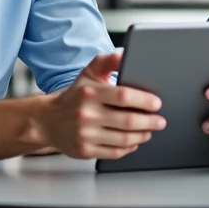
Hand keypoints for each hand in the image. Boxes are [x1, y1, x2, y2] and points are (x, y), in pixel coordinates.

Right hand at [39, 51, 165, 159]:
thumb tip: (126, 54)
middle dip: (150, 121)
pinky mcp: (85, 150)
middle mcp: (87, 115)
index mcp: (90, 93)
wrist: (48, 120)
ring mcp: (86, 135)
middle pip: (128, 121)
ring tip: (149, 130)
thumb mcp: (88, 73)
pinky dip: (129, 147)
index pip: (123, 96)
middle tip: (160, 121)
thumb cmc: (74, 96)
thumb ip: (108, 61)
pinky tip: (134, 141)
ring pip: (124, 139)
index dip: (144, 101)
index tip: (156, 103)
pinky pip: (115, 152)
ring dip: (142, 135)